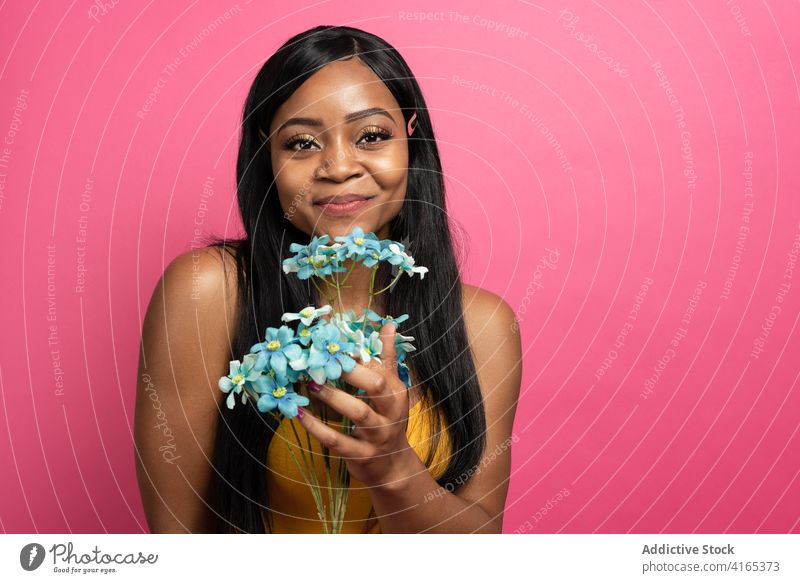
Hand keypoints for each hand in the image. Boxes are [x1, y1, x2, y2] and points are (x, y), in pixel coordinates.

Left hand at [296, 321, 415, 488]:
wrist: (392, 466)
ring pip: (357, 413)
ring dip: (333, 397)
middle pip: (375, 387)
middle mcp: (391, 413)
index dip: (359, 355)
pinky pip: (337, 440)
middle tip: (324, 359)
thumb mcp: (392, 390)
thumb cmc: (387, 420)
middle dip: (351, 372)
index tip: (336, 345)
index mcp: (396, 393)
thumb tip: (388, 324)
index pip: (381, 369)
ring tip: (310, 383)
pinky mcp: (361, 455)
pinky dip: (316, 427)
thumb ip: (386, 358)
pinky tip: (299, 414)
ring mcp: (378, 436)